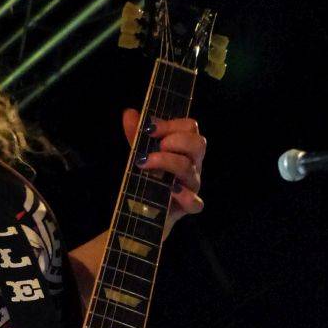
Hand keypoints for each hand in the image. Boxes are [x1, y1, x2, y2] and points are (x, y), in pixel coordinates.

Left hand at [122, 107, 205, 235]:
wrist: (144, 214)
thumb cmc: (148, 180)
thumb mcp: (140, 155)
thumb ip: (136, 136)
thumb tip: (129, 113)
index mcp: (184, 149)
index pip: (190, 127)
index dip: (171, 124)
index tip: (149, 128)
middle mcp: (192, 164)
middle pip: (198, 143)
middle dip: (176, 140)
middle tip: (157, 146)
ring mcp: (192, 186)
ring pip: (189, 169)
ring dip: (167, 161)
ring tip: (145, 163)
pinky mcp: (188, 207)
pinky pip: (195, 202)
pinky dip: (185, 196)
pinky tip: (170, 191)